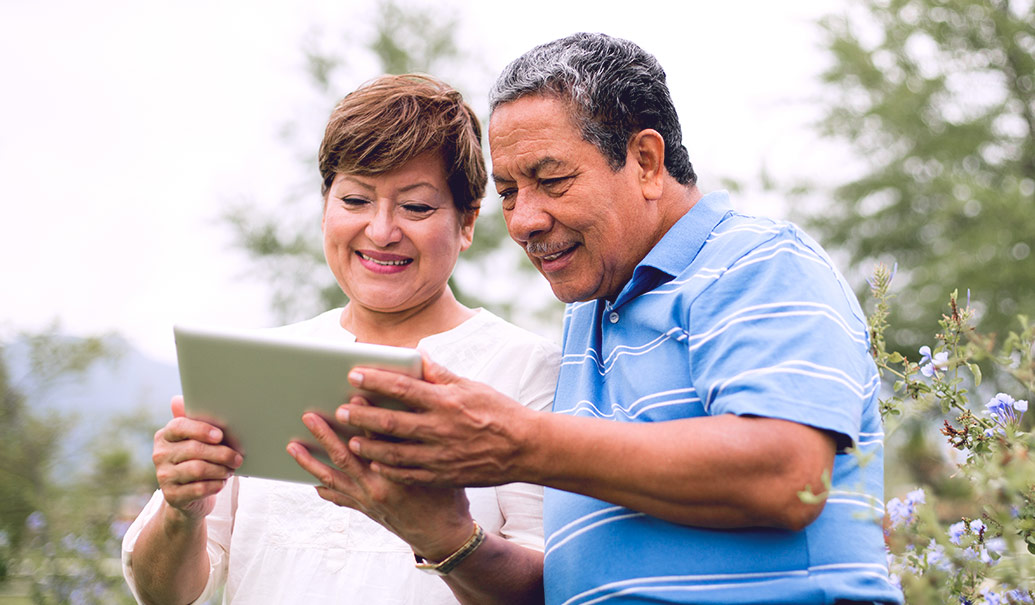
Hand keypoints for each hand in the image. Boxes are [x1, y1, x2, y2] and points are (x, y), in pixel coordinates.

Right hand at [152, 396, 241, 519]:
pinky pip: (199, 488)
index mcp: (165, 436)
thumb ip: (194, 421)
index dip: (201, 430)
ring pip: (198, 469)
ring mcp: (163, 476)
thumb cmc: (197, 460)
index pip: (179, 427)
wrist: (188, 495)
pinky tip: (222, 482)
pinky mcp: (171, 495)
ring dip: (220, 469)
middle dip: (221, 453)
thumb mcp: (196, 440)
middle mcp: (160, 455)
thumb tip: (177, 399)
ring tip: (231, 469)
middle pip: (194, 449)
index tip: (220, 436)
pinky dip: (216, 484)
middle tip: (238, 458)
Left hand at [287, 411, 473, 559]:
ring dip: (311, 462)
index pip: (375, 438)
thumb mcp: (438, 466)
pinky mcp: (366, 510)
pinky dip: (325, 489)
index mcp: (396, 473)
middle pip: (344, 456)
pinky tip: (313, 482)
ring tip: (294, 447)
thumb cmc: (446, 499)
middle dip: (325, 435)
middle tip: (309, 418)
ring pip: (332, 478)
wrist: (442, 536)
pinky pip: (339, 498)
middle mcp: (377, 487)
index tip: (351, 400)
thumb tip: (409, 412)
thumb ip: (421, 440)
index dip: (363, 417)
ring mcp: (368, 500)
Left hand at [334, 356, 539, 486]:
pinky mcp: (444, 476)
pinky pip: (409, 475)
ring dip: (369, 446)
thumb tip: (416, 356)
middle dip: (362, 417)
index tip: (353, 374)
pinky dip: (389, 469)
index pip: (403, 389)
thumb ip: (439, 374)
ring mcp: (441, 456)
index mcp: (447, 402)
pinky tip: (374, 463)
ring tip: (351, 440)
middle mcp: (441, 429)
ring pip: (395, 453)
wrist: (525, 448)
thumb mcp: (471, 387)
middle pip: (392, 423)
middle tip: (341, 411)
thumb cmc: (498, 412)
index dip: (375, 381)